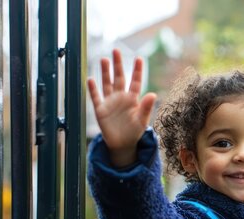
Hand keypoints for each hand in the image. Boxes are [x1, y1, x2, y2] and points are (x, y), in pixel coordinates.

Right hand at [87, 49, 156, 166]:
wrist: (122, 144)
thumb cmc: (134, 132)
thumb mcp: (142, 120)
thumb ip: (146, 107)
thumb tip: (153, 94)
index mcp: (133, 99)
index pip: (135, 82)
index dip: (137, 70)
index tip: (139, 58)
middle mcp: (121, 97)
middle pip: (119, 78)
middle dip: (118, 65)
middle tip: (116, 50)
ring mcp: (110, 102)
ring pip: (107, 84)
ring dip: (105, 72)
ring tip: (103, 59)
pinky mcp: (100, 110)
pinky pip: (96, 98)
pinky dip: (93, 89)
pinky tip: (90, 79)